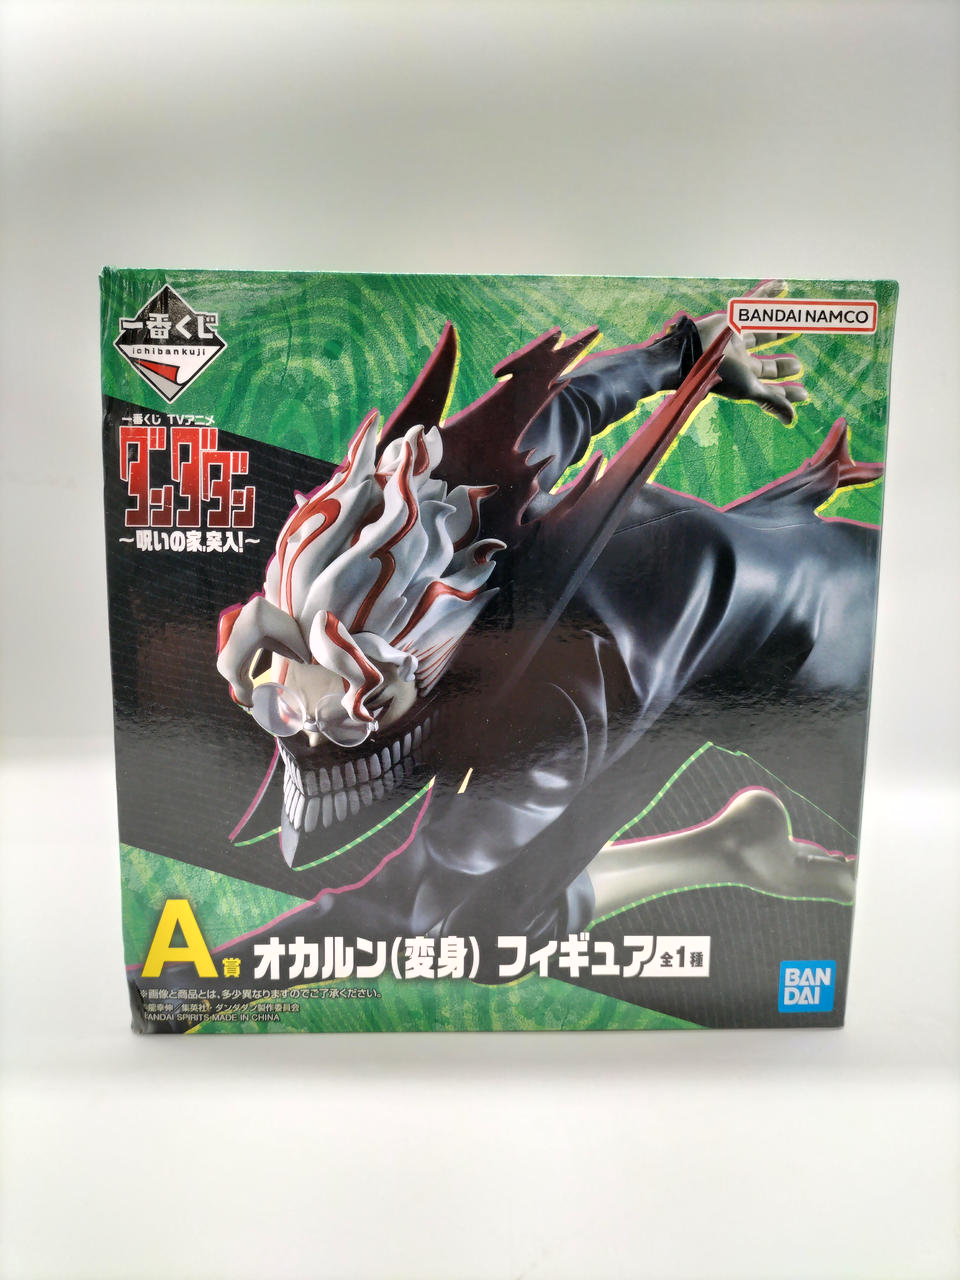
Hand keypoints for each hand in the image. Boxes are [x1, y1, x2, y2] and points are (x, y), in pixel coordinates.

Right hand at [694, 280, 808, 424]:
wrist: (692, 352)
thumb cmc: (719, 374)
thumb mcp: (749, 388)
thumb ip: (771, 401)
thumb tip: (791, 420)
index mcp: (741, 375)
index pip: (767, 386)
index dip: (785, 391)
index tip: (804, 394)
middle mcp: (739, 358)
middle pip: (764, 362)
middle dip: (781, 365)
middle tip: (797, 366)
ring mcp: (736, 336)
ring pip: (763, 331)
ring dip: (781, 327)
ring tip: (798, 322)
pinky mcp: (734, 316)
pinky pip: (754, 302)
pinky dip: (768, 293)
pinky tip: (783, 285)